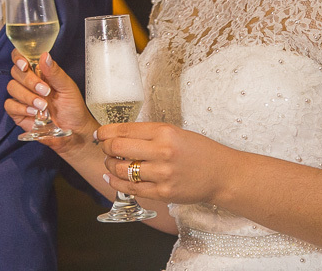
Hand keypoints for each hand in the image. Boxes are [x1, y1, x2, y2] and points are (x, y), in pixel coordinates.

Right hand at [5, 50, 96, 152]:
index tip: (25, 65)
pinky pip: (10, 105)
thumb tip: (45, 56)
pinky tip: (34, 112)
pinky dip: (21, 108)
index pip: (21, 58)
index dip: (18, 58)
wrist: (73, 131)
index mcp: (40, 72)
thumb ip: (55, 72)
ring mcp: (22, 97)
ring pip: (12, 88)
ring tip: (43, 105)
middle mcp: (29, 83)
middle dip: (29, 81)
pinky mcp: (18, 112)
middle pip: (15, 72)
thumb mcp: (67, 87)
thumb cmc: (73, 108)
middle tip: (45, 91)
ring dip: (27, 96)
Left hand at [96, 121, 235, 205]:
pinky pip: (132, 189)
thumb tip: (119, 134)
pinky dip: (117, 183)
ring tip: (111, 162)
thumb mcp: (175, 132)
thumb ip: (149, 134)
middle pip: (118, 148)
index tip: (100, 134)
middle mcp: (162, 152)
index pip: (124, 129)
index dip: (105, 132)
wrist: (221, 174)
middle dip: (105, 148)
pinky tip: (112, 178)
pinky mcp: (163, 193)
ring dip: (110, 165)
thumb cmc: (199, 151)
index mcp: (164, 132)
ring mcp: (162, 174)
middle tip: (104, 148)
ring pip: (122, 169)